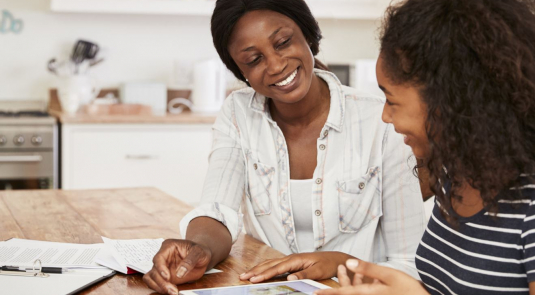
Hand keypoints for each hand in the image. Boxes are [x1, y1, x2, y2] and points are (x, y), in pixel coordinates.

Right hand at [143, 239, 211, 294]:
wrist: (202, 257)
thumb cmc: (199, 251)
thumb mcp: (199, 252)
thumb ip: (190, 261)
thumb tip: (180, 272)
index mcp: (169, 246)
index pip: (159, 257)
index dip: (161, 268)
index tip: (167, 277)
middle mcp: (163, 257)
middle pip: (154, 270)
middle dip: (161, 282)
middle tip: (172, 289)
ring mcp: (162, 267)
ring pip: (151, 278)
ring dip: (158, 286)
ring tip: (171, 291)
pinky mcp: (164, 276)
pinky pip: (155, 283)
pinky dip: (160, 288)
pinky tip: (170, 291)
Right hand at [239, 252, 351, 282]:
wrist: (336, 258)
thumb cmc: (328, 264)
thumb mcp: (318, 271)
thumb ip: (304, 274)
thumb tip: (289, 277)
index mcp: (296, 259)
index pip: (277, 268)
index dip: (264, 274)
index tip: (253, 279)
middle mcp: (291, 258)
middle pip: (269, 264)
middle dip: (255, 271)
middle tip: (242, 277)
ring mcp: (290, 259)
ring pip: (270, 264)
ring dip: (257, 269)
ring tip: (246, 275)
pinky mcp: (292, 263)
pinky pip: (275, 265)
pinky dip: (265, 268)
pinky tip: (260, 272)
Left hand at [314, 259, 428, 294]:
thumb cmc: (409, 289)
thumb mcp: (389, 275)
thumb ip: (368, 269)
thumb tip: (348, 263)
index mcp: (368, 293)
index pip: (344, 293)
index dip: (329, 293)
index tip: (315, 293)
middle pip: (348, 293)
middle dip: (337, 287)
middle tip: (325, 282)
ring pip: (356, 292)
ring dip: (349, 282)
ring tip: (343, 269)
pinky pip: (365, 293)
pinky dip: (359, 285)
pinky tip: (362, 277)